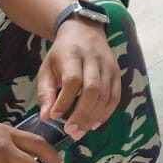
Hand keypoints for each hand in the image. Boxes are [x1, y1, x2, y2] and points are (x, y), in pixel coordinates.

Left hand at [39, 11, 122, 136]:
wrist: (84, 31)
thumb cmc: (62, 53)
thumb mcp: (47, 68)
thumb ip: (45, 92)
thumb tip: (46, 117)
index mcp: (72, 55)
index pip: (72, 80)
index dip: (64, 101)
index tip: (54, 117)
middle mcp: (94, 59)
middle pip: (92, 89)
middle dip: (82, 114)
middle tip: (71, 131)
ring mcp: (108, 66)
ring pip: (105, 95)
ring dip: (93, 117)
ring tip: (80, 131)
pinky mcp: (116, 73)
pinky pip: (115, 96)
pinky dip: (106, 113)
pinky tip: (94, 123)